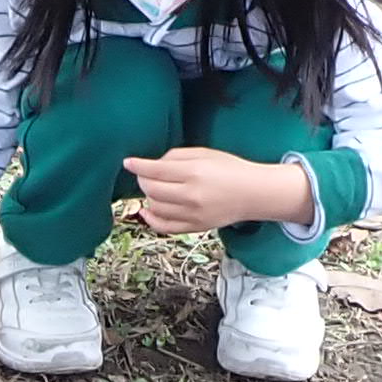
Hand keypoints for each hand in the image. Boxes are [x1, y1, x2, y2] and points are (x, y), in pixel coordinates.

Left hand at [125, 146, 312, 236]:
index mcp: (195, 173)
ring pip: (156, 207)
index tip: (128, 163)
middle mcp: (192, 195)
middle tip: (145, 174)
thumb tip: (152, 164)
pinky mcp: (195, 227)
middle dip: (143, 180)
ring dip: (148, 196)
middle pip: (152, 189)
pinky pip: (164, 227)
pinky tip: (146, 210)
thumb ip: (177, 157)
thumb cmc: (230, 169)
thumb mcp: (205, 153)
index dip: (138, 166)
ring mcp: (193, 215)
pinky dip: (150, 219)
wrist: (253, 194)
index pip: (156, 170)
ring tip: (154, 188)